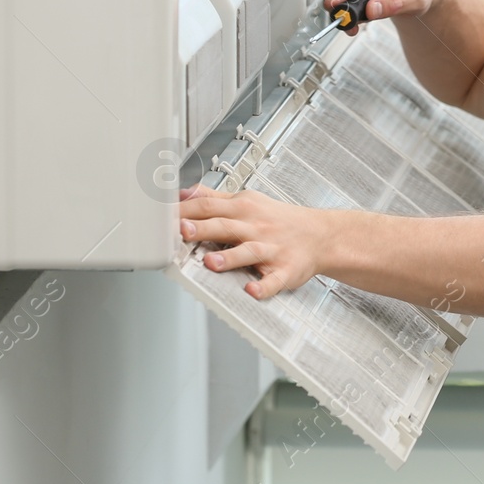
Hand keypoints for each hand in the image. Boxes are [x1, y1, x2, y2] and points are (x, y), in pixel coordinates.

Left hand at [178, 184, 338, 298]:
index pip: (209, 206)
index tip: (164, 216)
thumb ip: (214, 197)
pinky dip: (264, 286)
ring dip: (230, 257)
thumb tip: (184, 192)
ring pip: (248, 252)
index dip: (186, 210)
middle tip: (181, 231)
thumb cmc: (279, 219)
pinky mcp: (284, 271)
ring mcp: (271, 249)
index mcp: (244, 208)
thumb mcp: (247, 199)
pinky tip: (252, 290)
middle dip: (202, 228)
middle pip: (224, 225)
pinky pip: (273, 280)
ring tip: (211, 262)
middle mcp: (255, 227)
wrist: (320, 235)